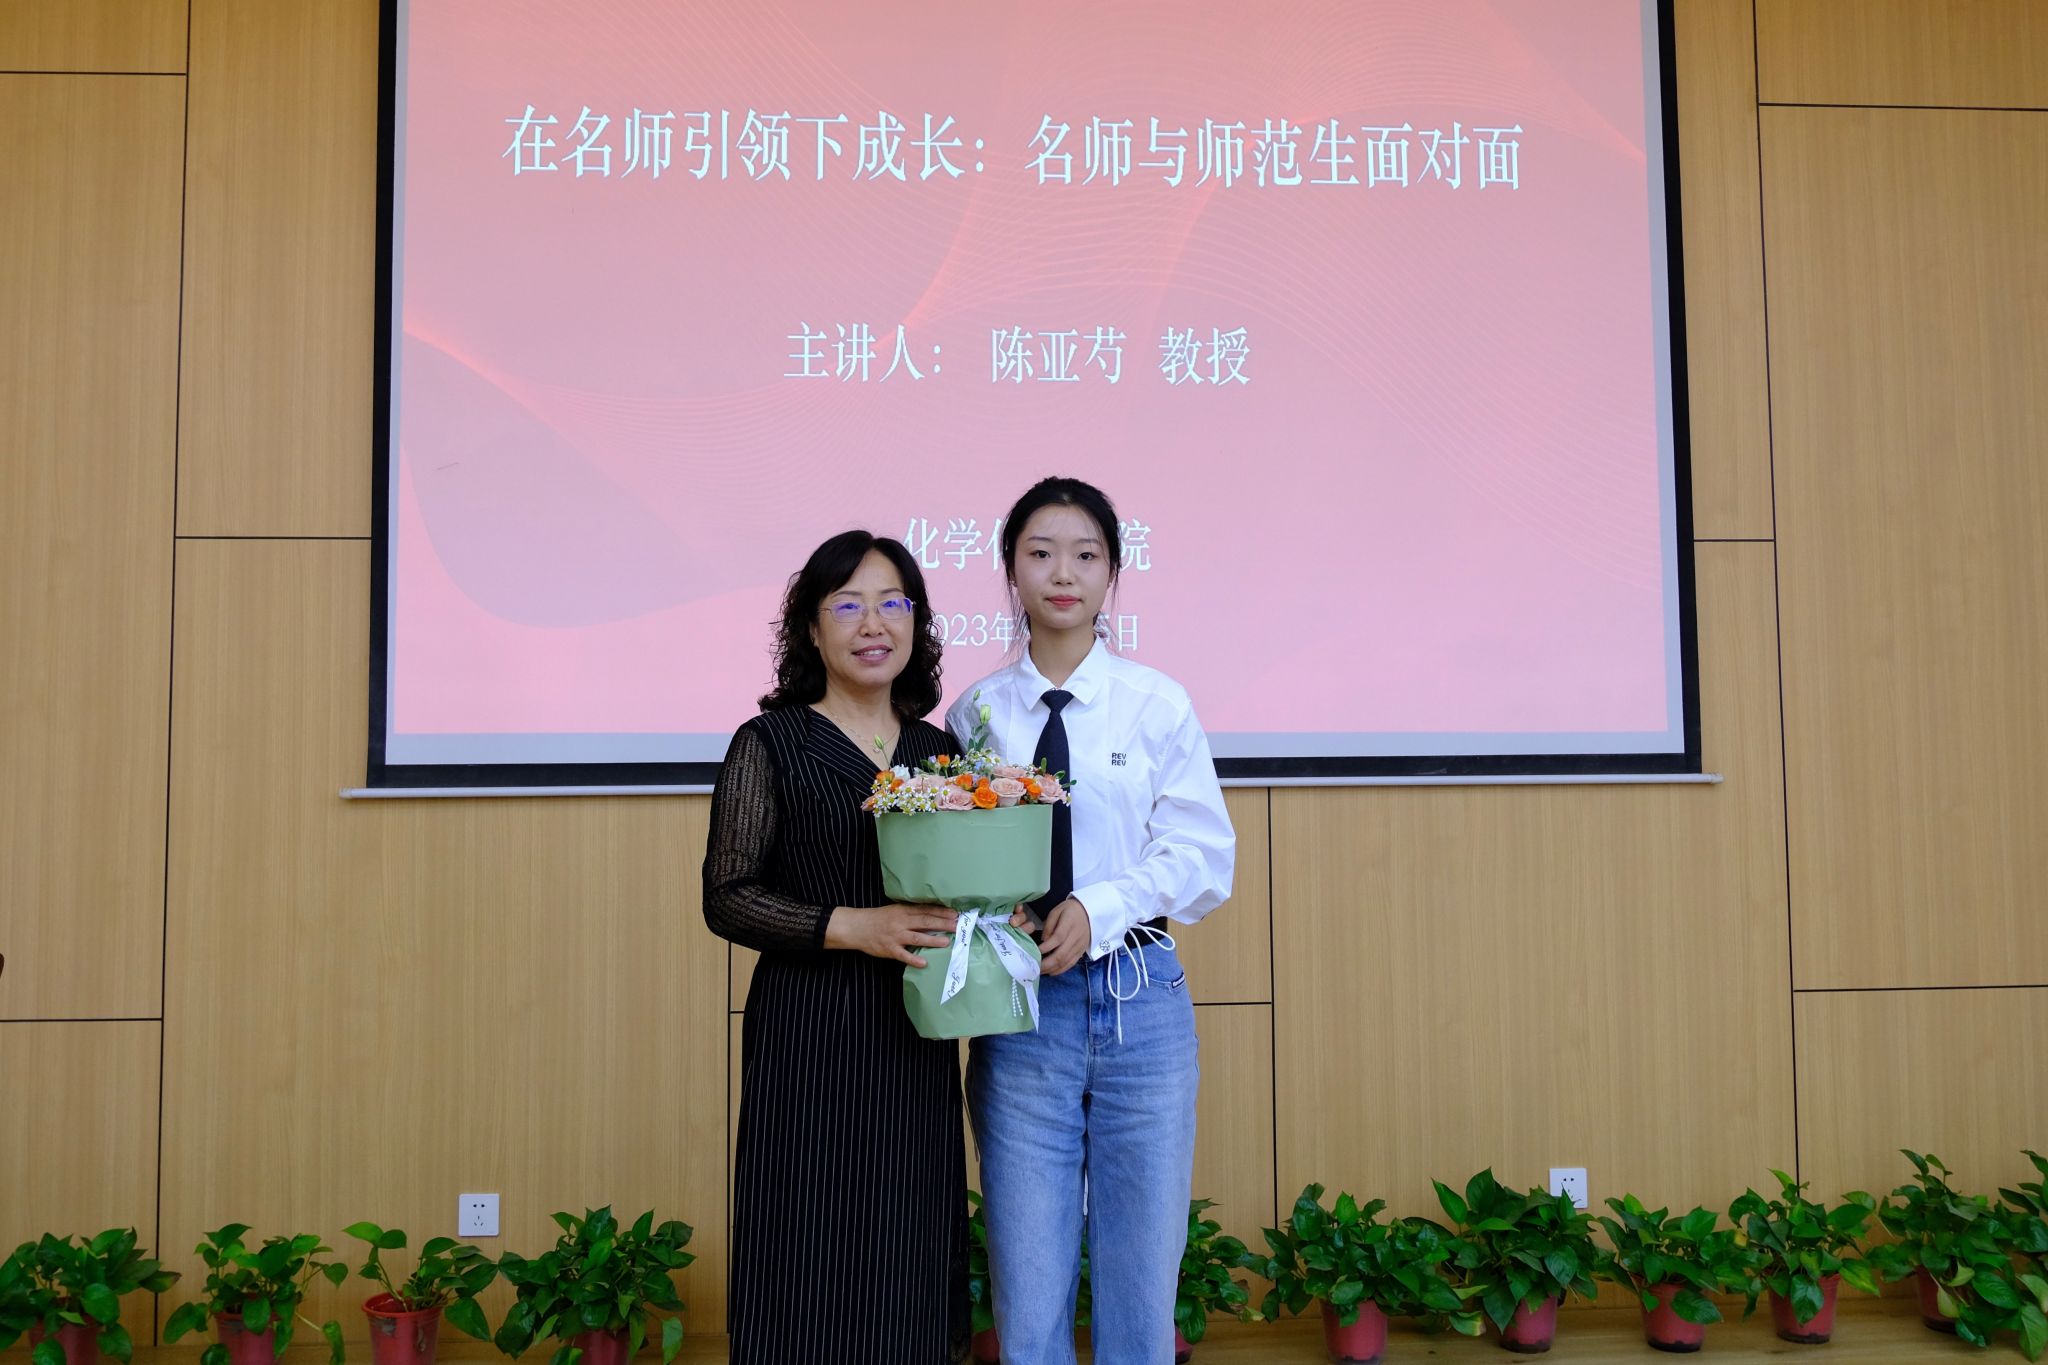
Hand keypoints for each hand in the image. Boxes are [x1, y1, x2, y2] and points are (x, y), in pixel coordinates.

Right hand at [825, 903, 959, 966]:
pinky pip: (903, 955)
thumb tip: (933, 915)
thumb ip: (911, 913)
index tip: (955, 913)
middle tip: (957, 926)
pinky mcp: (889, 949)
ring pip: (916, 938)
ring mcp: (895, 936)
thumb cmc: (878, 918)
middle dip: (942, 924)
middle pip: (924, 922)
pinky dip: (913, 959)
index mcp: (903, 911)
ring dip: (932, 940)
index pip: (925, 910)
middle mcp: (901, 922)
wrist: (856, 927)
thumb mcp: (894, 910)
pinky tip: (924, 962)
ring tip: (946, 942)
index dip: (941, 912)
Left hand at [1037, 898, 1090, 975]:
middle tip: (1033, 967)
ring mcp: (1080, 946)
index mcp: (1069, 923)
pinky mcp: (1081, 952)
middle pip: (1061, 954)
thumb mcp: (1057, 911)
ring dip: (1051, 969)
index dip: (1046, 947)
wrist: (1090, 912)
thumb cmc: (1070, 910)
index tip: (1034, 952)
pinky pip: (1071, 964)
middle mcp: (1076, 937)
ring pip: (1065, 961)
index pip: (1057, 938)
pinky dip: (1060, 970)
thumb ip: (1049, 925)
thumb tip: (1043, 940)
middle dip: (1046, 963)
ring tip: (1039, 972)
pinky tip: (1051, 972)